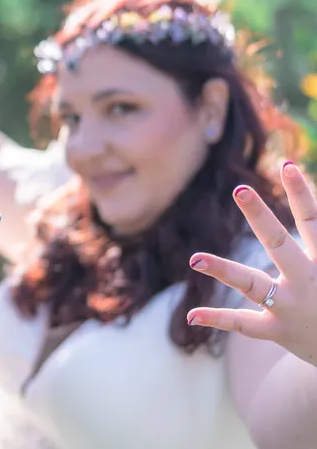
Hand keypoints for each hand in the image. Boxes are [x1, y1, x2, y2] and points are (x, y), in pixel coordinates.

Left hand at [187, 162, 316, 366]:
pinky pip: (243, 324)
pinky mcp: (277, 331)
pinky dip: (217, 319)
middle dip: (261, 216)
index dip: (301, 193)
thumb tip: (310, 204)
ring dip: (223, 270)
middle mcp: (307, 281)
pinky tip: (192, 315)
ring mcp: (291, 307)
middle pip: (280, 243)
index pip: (313, 222)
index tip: (287, 166)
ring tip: (195, 258)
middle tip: (240, 189)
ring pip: (253, 284)